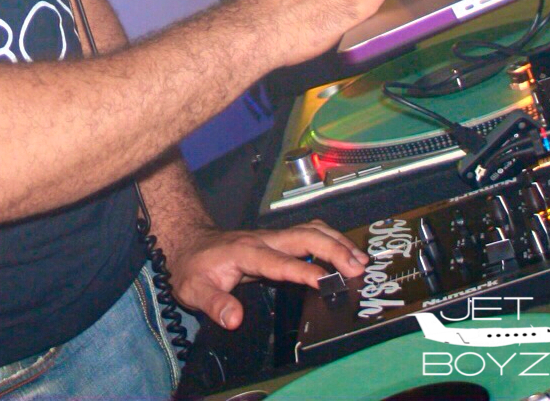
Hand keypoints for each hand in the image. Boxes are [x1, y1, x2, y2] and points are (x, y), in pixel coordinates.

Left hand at [164, 220, 368, 329]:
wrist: (189, 244)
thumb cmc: (193, 268)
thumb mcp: (194, 290)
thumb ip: (214, 304)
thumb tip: (234, 319)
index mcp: (246, 252)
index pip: (279, 262)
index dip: (303, 271)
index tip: (326, 282)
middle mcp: (264, 240)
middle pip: (304, 237)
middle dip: (333, 250)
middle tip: (358, 269)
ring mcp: (272, 238)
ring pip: (310, 231)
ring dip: (337, 242)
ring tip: (361, 261)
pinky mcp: (277, 240)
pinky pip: (309, 234)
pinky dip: (331, 240)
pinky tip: (346, 252)